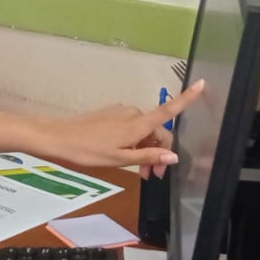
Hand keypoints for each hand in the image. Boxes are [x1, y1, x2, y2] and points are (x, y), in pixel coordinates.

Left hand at [41, 80, 205, 177]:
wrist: (57, 137)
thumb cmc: (87, 150)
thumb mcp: (120, 159)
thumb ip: (148, 156)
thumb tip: (173, 155)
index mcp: (138, 124)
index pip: (169, 110)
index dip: (187, 98)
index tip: (202, 84)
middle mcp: (132, 114)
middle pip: (156, 130)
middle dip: (158, 151)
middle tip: (152, 176)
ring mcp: (121, 112)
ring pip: (142, 131)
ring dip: (145, 149)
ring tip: (137, 172)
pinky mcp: (110, 114)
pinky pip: (130, 128)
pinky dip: (133, 142)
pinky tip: (124, 156)